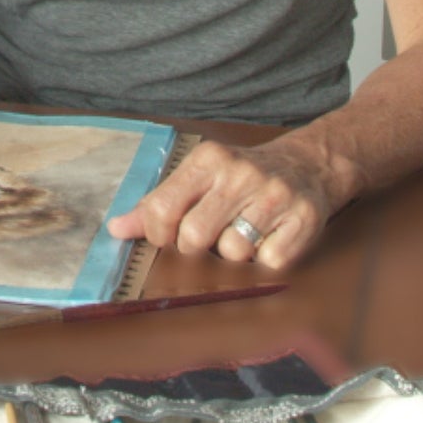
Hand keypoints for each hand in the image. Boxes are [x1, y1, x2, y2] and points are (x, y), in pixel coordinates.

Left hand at [106, 135, 352, 270]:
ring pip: (233, 252)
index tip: (167, 237)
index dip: (157, 235)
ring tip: (243, 232)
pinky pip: (270, 262)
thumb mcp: (197, 177)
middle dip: (196, 248)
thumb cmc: (239, 177)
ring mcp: (274, 195)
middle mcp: (240, 173)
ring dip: (234, 254)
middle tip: (208, 238)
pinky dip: (266, 260)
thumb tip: (115, 229)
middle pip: (194, 235)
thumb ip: (156, 203)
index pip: (162, 208)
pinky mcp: (304, 218)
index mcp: (207, 159)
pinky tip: (270, 238)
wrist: (306, 165)